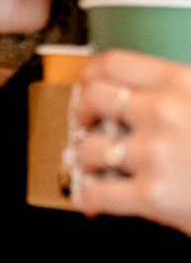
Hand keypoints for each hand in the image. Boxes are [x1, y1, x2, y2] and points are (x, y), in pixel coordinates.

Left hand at [70, 49, 190, 235]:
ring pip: (87, 148)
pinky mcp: (152, 195)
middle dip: (82, 114)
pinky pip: (95, 193)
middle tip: (87, 126)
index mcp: (184, 83)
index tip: (88, 86)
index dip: (91, 75)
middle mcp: (165, 113)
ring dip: (86, 160)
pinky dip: (89, 198)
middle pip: (92, 98)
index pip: (114, 63)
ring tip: (96, 167)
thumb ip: (181, 92)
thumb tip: (145, 90)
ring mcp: (155, 154)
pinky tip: (96, 199)